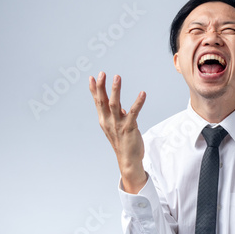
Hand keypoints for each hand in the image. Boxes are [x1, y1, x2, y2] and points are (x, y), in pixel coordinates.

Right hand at [88, 72, 147, 192]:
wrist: (128, 160)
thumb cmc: (123, 143)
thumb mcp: (116, 127)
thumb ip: (117, 115)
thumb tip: (119, 106)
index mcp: (104, 120)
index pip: (98, 102)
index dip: (94, 90)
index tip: (92, 77)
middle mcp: (108, 122)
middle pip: (103, 101)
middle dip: (101, 87)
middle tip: (102, 73)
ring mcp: (118, 125)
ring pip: (115, 105)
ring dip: (115, 90)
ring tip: (117, 77)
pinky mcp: (129, 128)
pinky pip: (133, 113)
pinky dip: (138, 102)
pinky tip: (142, 94)